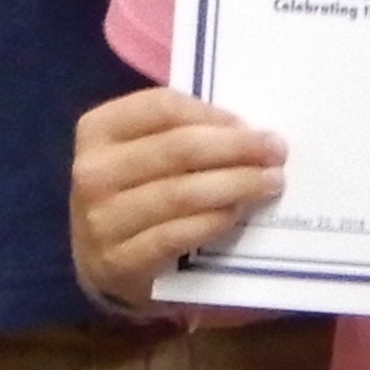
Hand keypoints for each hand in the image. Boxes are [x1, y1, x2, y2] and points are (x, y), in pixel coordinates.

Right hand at [76, 86, 286, 314]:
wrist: (104, 262)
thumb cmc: (136, 192)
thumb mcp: (143, 152)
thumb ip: (180, 133)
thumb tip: (247, 130)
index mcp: (98, 129)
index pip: (162, 107)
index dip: (212, 113)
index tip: (248, 124)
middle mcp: (93, 172)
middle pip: (178, 148)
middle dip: (236, 148)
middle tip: (275, 152)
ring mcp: (102, 219)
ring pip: (181, 193)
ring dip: (235, 185)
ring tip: (269, 182)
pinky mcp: (120, 261)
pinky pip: (177, 234)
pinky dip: (214, 220)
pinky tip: (239, 213)